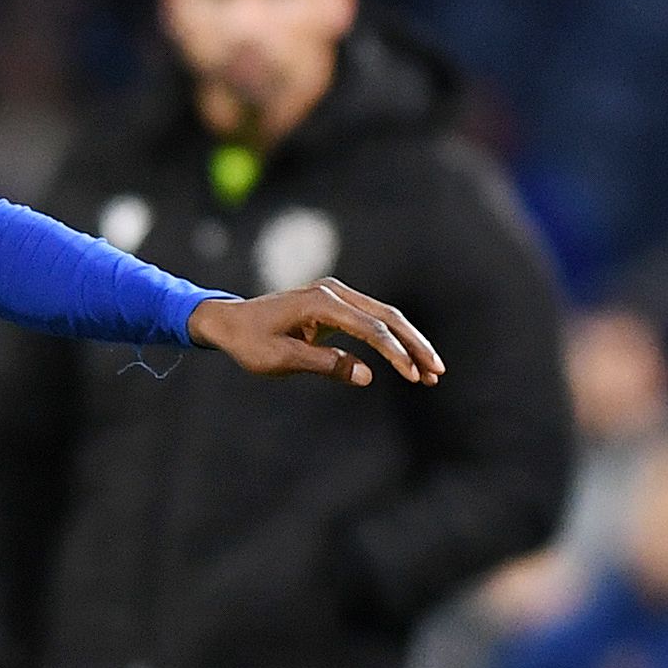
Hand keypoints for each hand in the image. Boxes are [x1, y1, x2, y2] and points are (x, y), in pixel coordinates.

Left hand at [187, 280, 445, 387]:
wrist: (230, 322)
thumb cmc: (250, 342)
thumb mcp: (282, 359)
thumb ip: (325, 365)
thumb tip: (367, 376)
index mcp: (320, 302)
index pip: (370, 328)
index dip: (395, 353)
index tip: (413, 375)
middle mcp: (334, 291)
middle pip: (387, 316)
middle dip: (414, 345)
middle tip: (437, 372)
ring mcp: (337, 295)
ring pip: (385, 316)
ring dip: (409, 343)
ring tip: (431, 371)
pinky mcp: (337, 304)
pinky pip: (372, 320)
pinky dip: (391, 340)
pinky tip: (408, 361)